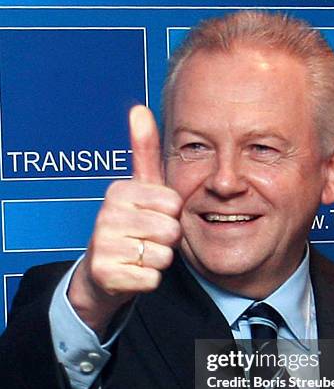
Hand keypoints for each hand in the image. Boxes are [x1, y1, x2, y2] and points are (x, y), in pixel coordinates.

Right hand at [68, 105, 182, 334]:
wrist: (103, 271)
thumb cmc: (132, 226)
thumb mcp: (140, 188)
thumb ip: (144, 150)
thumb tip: (139, 109)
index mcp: (119, 191)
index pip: (174, 204)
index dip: (171, 215)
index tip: (154, 216)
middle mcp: (106, 215)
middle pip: (171, 230)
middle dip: (167, 239)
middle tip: (147, 239)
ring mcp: (104, 246)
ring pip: (163, 256)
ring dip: (158, 260)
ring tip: (140, 255)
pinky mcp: (106, 275)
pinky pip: (152, 279)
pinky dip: (148, 280)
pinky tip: (133, 272)